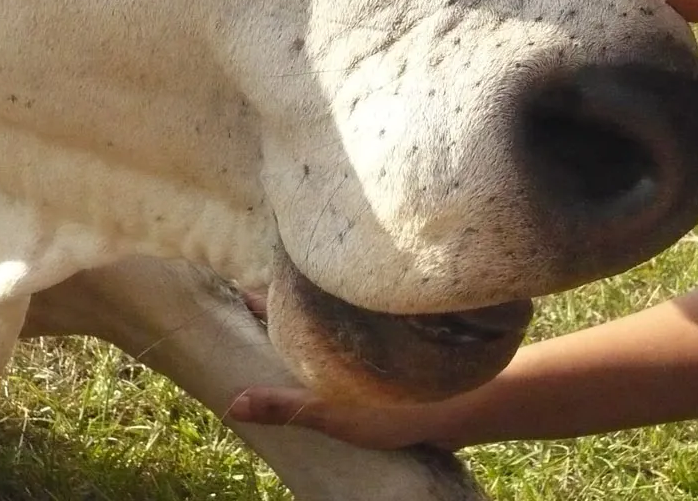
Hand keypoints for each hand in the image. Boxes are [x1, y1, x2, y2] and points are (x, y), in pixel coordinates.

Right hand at [228, 288, 463, 450]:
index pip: (282, 307)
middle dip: (282, 301)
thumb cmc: (397, 408)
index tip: (232, 286)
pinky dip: (332, 340)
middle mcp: (347, 326)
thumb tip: (232, 404)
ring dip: (309, 318)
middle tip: (248, 299)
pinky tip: (327, 355)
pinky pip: (350, 336)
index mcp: (327, 334)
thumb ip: (285, 406)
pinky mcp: (390, 353)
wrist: (465, 409)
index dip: (258, 298)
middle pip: (306, 307)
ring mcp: (370, 337)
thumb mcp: (332, 411)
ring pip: (330, 319)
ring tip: (283, 324)